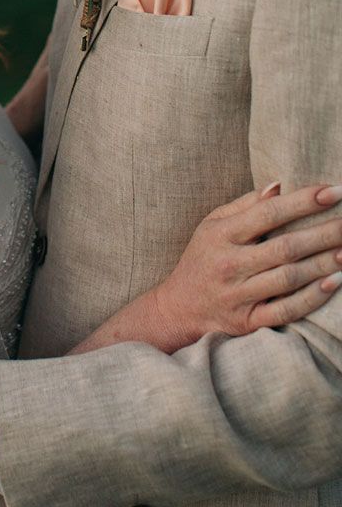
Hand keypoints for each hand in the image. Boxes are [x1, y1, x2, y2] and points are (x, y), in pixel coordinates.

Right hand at [154, 183, 341, 347]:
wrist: (180, 307)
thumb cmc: (203, 257)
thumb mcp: (212, 223)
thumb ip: (245, 205)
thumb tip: (279, 185)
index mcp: (221, 234)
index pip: (268, 213)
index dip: (302, 201)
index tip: (333, 191)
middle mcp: (229, 263)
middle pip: (285, 246)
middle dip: (323, 233)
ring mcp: (238, 295)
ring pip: (289, 278)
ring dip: (323, 263)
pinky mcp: (247, 321)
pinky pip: (286, 310)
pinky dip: (311, 298)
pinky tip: (333, 283)